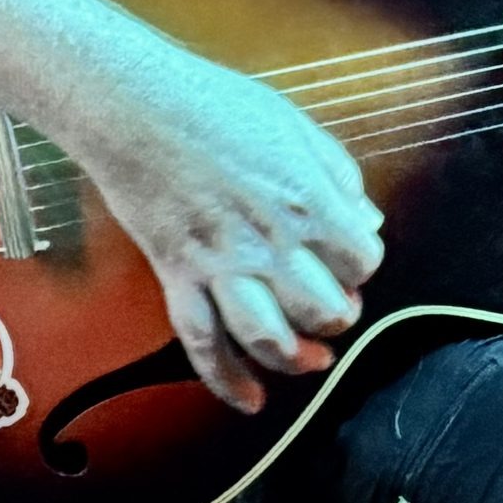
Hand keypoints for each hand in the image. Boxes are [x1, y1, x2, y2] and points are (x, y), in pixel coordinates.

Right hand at [70, 45, 384, 413]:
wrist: (137, 106)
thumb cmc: (216, 103)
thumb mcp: (294, 123)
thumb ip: (337, 172)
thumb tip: (365, 217)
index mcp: (307, 198)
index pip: (361, 259)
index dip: (361, 264)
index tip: (350, 258)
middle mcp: (270, 242)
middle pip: (325, 308)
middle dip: (338, 315)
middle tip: (332, 307)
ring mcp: (221, 265)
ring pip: (270, 339)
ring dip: (296, 358)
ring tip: (310, 359)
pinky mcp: (178, 277)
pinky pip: (202, 344)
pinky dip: (227, 380)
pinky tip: (250, 399)